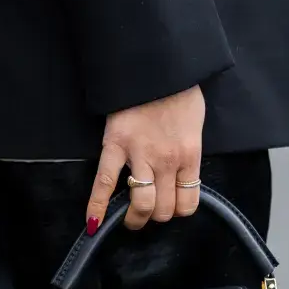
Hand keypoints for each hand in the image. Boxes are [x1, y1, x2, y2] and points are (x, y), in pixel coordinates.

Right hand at [86, 86, 204, 233]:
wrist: (158, 65)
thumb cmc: (179, 90)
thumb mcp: (194, 124)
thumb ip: (188, 150)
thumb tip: (182, 169)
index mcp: (189, 156)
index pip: (188, 203)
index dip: (178, 211)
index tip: (170, 207)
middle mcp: (168, 161)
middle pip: (164, 209)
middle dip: (156, 216)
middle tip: (148, 212)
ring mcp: (142, 155)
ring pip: (143, 204)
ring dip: (136, 218)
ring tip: (130, 220)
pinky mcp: (117, 145)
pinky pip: (105, 182)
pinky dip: (97, 205)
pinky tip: (93, 223)